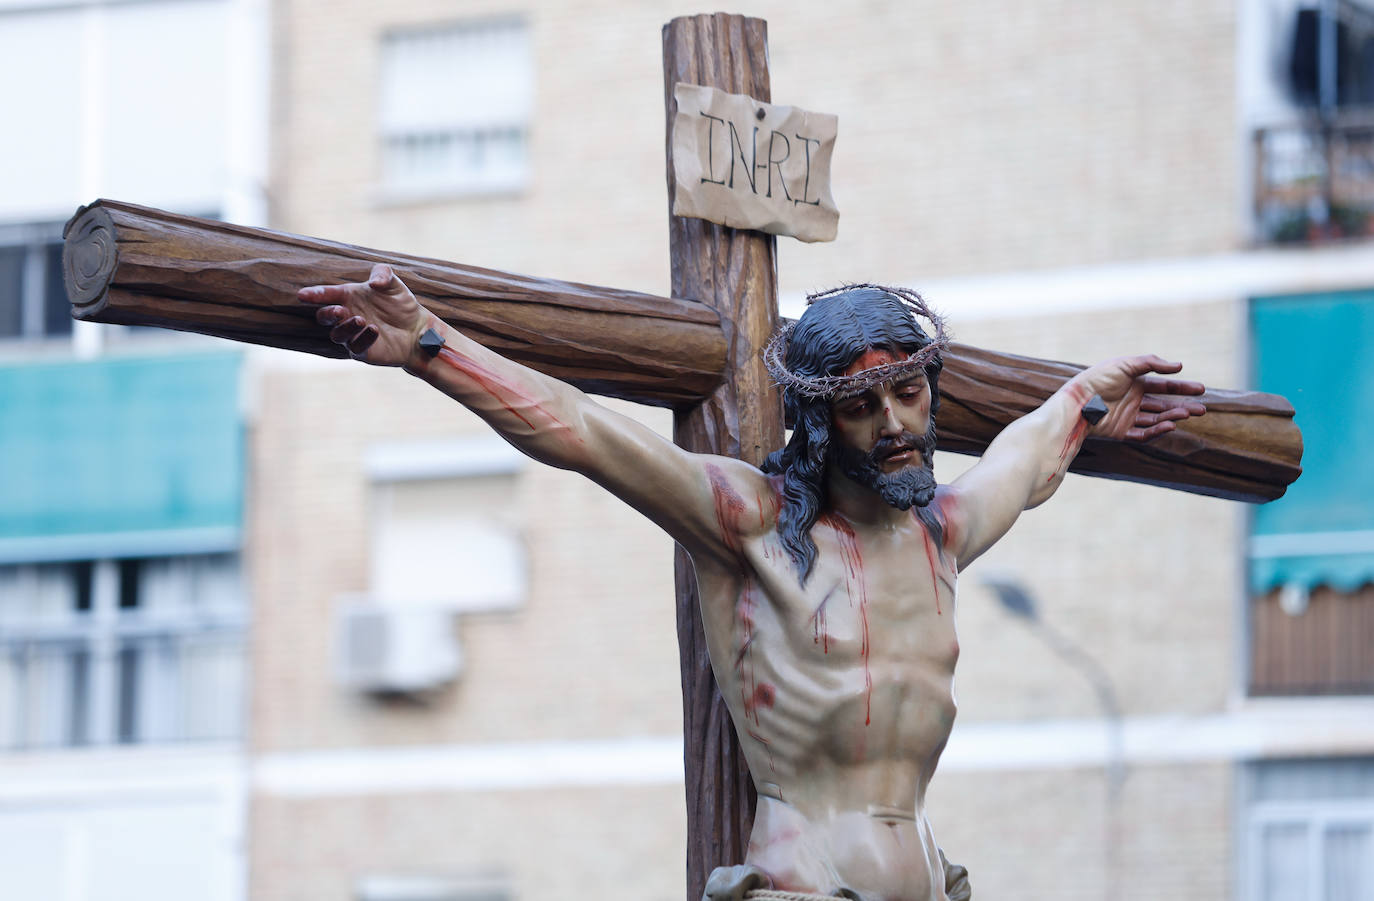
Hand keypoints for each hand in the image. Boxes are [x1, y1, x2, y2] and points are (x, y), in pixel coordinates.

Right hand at [297, 263, 429, 366]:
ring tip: (360, 320)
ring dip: (345, 327)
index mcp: (348, 297)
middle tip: (340, 309)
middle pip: (325, 317)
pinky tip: (374, 330)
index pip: (327, 295)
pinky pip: (356, 348)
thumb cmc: (400, 304)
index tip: (304, 295)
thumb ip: (383, 274)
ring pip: (337, 334)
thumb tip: (374, 283)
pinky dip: (363, 339)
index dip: (315, 294)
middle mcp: (346, 316)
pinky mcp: (362, 351)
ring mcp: (352, 335)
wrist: (417, 328)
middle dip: (328, 313)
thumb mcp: (394, 283)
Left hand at [1076, 355, 1205, 440]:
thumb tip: (1179, 367)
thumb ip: (1151, 363)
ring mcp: (1127, 416)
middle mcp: (1132, 400)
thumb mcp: (1125, 364)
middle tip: (1201, 409)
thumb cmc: (1098, 379)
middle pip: (1163, 404)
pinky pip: (1143, 433)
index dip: (1182, 388)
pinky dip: (1157, 430)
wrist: (1077, 402)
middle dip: (1182, 406)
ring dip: (1172, 417)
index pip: (1163, 386)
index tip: (1201, 389)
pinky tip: (1170, 425)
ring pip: (1156, 419)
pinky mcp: (1121, 432)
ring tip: (1187, 414)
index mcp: (1134, 383)